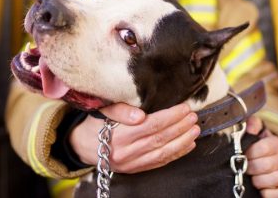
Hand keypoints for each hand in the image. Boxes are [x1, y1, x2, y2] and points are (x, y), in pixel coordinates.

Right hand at [69, 102, 199, 173]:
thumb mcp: (102, 110)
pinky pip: (159, 162)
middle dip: (180, 127)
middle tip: (194, 117)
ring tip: (195, 130)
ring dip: (182, 142)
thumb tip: (141, 114)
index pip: (151, 125)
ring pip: (162, 153)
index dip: (171, 117)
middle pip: (160, 139)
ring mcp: (131, 163)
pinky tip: (187, 145)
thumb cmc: (95, 124)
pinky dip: (176, 154)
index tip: (185, 108)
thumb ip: (120, 110)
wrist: (82, 146)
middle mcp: (126, 152)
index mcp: (119, 136)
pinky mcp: (135, 169)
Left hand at [245, 115, 277, 196]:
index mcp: (276, 143)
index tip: (244, 154)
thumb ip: (252, 125)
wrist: (260, 163)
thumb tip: (250, 126)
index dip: (252, 151)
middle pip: (268, 164)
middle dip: (251, 167)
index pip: (266, 146)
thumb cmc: (254, 148)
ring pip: (276, 178)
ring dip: (258, 180)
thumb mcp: (252, 133)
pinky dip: (268, 194)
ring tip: (251, 178)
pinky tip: (259, 190)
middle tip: (244, 167)